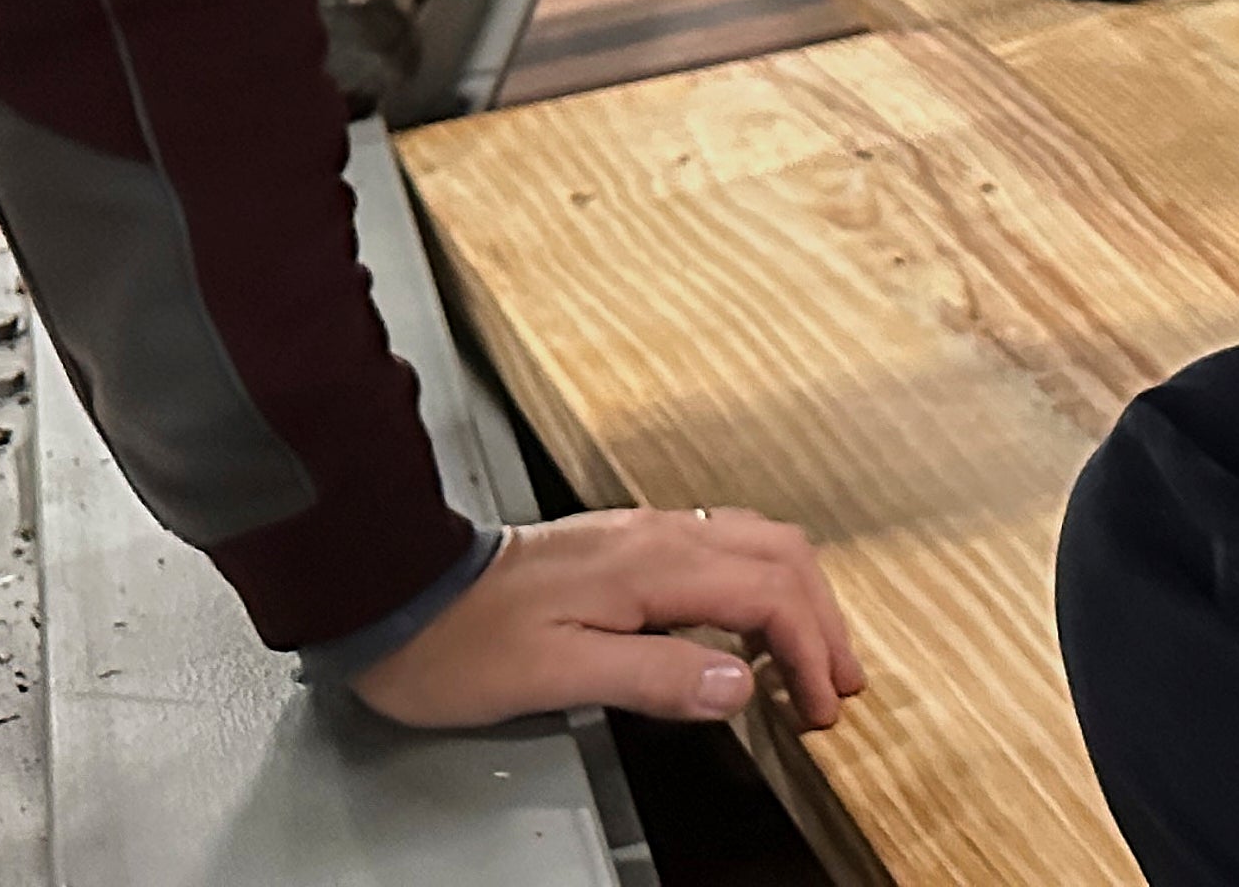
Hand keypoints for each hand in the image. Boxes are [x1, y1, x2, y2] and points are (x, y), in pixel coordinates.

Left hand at [351, 509, 865, 732]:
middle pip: (781, 557)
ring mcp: (643, 532)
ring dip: (798, 597)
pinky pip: (724, 546)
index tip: (822, 706)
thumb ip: (655, 677)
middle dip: (822, 620)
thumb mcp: (557, 674)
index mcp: (652, 563)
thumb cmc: (464, 643)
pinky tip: (751, 621)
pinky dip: (762, 583)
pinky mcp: (625, 543)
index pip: (769, 594)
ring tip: (812, 655)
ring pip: (758, 543)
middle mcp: (659, 534)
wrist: (399, 593)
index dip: (809, 650)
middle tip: (839, 685)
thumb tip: (741, 688)